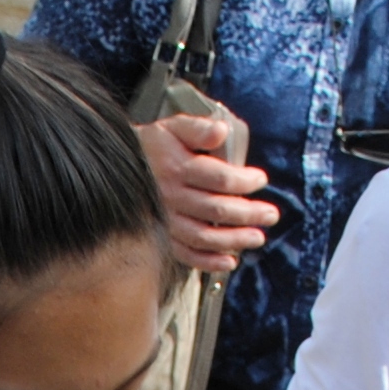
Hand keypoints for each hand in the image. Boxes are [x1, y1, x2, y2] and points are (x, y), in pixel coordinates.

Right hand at [141, 104, 272, 274]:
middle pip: (216, 210)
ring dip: (234, 240)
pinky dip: (208, 262)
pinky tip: (229, 261)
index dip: (243, 182)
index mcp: (177, 167)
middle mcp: (171, 197)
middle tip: (270, 215)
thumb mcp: (173, 127)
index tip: (260, 180)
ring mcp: (165, 220)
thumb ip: (198, 128)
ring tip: (257, 238)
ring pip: (204, 236)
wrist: (118, 169)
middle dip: (248, 214)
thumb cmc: (153, 147)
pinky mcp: (161, 237)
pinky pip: (185, 254)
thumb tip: (221, 131)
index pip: (218, 178)